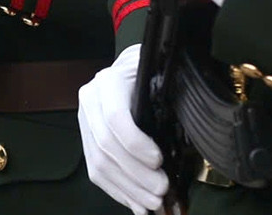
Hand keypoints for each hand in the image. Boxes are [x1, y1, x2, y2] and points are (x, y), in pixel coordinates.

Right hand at [77, 45, 166, 213]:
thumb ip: (166, 92)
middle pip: (107, 146)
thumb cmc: (149, 71)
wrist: (128, 69)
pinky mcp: (87, 141)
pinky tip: (136, 202)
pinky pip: (98, 173)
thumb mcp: (158, 71)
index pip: (115, 117)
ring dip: (128, 189)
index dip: (136, 143)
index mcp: (108, 82)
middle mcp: (90, 101)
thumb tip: (186, 123)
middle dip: (136, 174)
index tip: (158, 160)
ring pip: (100, 164)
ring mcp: (85, 123)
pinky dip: (119, 191)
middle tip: (161, 189)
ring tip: (152, 202)